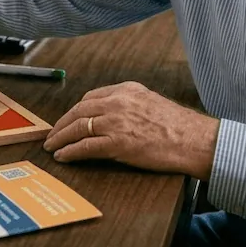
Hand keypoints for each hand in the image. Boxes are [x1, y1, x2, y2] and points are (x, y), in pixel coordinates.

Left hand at [42, 82, 219, 179]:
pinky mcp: (117, 143)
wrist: (193, 140)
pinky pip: (85, 147)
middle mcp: (118, 102)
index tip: (68, 119)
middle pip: (79, 111)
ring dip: (61, 138)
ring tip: (52, 146)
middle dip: (62, 124)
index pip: (91, 97)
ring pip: (78, 128)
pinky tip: (63, 157)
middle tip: (52, 135)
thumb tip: (114, 115)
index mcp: (126, 89)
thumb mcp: (151, 102)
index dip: (75, 110)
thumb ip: (130, 104)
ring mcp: (116, 122)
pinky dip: (70, 152)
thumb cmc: (178, 126)